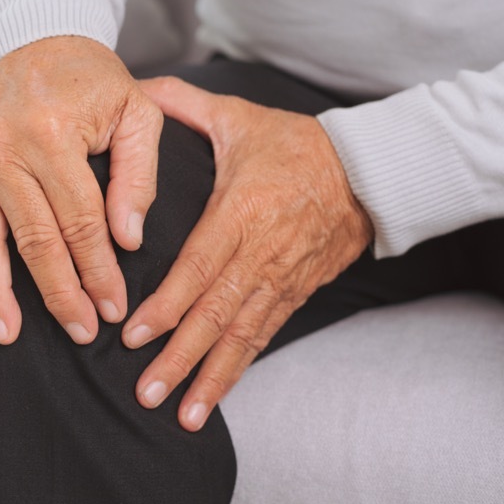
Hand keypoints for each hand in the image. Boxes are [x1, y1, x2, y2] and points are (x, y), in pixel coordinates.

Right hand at [0, 36, 163, 344]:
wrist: (34, 39)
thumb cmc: (94, 81)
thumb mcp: (137, 112)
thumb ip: (138, 175)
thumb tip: (127, 240)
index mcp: (52, 132)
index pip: (80, 221)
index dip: (99, 270)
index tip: (113, 308)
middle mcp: (2, 145)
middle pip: (34, 238)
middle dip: (60, 292)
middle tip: (81, 332)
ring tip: (10, 335)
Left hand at [122, 76, 372, 430]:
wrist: (369, 173)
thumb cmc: (296, 144)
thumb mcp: (239, 117)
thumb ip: (183, 105)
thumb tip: (136, 89)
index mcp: (244, 211)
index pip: (200, 266)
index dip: (168, 304)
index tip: (134, 333)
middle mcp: (262, 253)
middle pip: (217, 313)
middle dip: (180, 356)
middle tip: (145, 391)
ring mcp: (281, 280)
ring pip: (241, 336)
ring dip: (209, 377)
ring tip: (180, 414)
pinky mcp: (294, 295)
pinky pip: (261, 339)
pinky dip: (237, 371)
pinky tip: (211, 400)